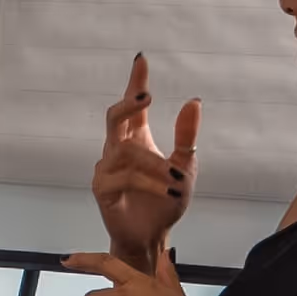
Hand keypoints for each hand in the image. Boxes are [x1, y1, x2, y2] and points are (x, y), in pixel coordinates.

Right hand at [91, 54, 197, 270]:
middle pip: (114, 116)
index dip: (135, 81)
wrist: (152, 237)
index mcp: (137, 140)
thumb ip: (186, 136)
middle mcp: (118, 149)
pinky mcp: (102, 188)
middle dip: (129, 103)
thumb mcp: (185, 168)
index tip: (141, 58)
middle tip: (146, 95)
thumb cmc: (165, 202)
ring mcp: (106, 168)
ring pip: (127, 152)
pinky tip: (168, 189)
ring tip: (176, 180)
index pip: (133, 106)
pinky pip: (123, 176)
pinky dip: (149, 183)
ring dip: (155, 165)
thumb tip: (194, 101)